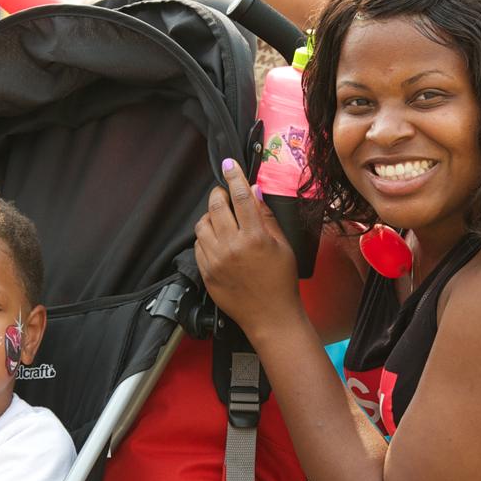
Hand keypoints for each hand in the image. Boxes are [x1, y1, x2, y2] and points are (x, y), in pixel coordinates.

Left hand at [194, 160, 302, 334]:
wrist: (270, 316)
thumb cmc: (280, 282)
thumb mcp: (282, 246)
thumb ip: (266, 217)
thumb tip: (254, 192)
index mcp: (255, 237)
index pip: (241, 196)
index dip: (234, 176)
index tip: (229, 164)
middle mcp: (232, 246)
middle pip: (216, 205)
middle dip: (219, 194)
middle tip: (225, 193)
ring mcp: (216, 260)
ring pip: (202, 224)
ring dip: (211, 216)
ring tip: (222, 220)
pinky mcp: (206, 272)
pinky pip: (198, 244)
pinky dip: (206, 237)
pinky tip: (218, 241)